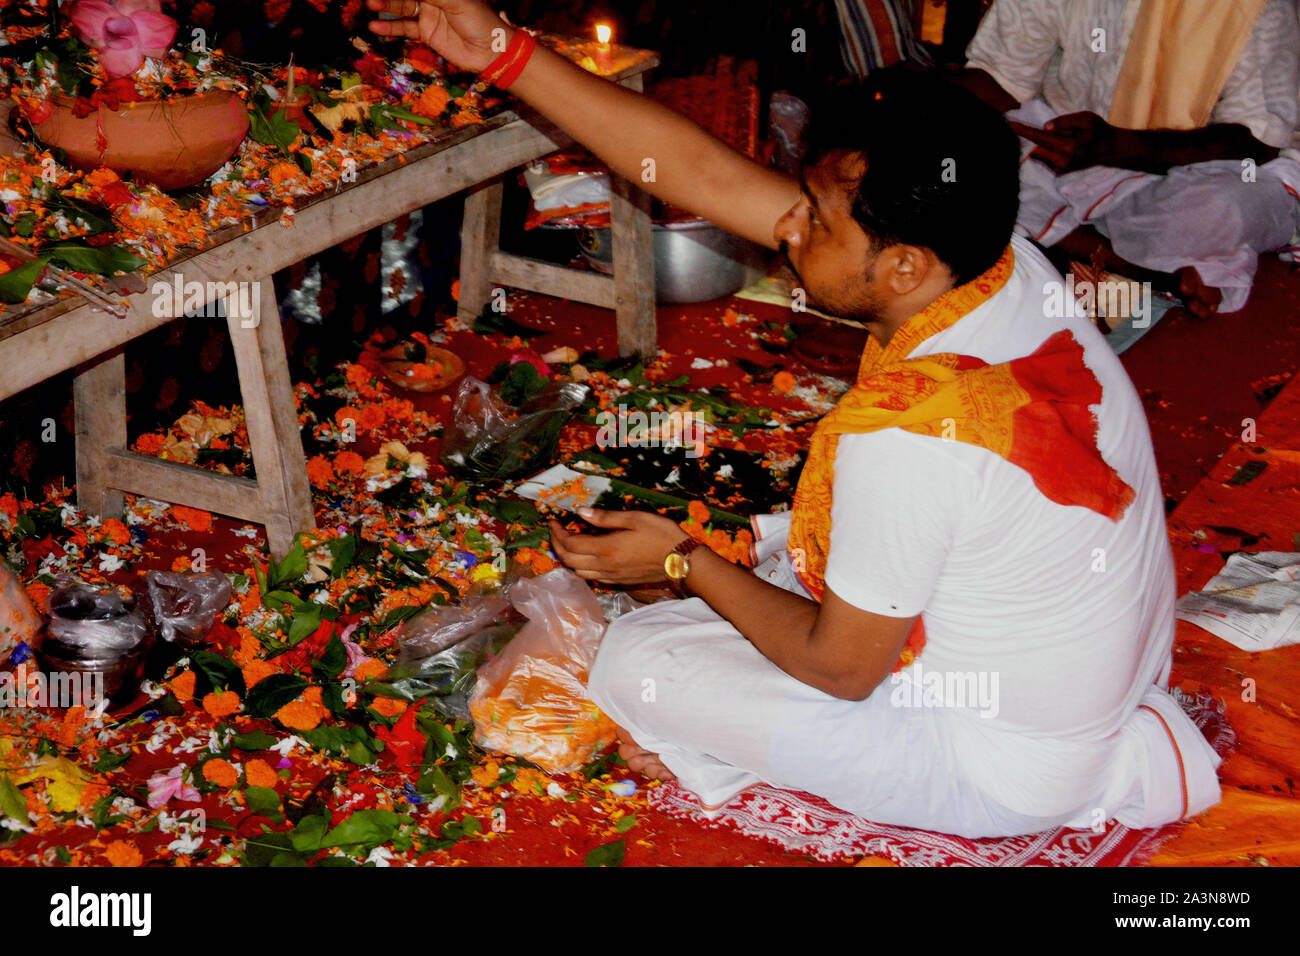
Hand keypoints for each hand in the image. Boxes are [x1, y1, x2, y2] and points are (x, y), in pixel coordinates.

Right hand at [366, 0, 508, 72]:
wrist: (490, 53)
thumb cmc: (479, 21)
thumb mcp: (455, 1)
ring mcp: (428, 14)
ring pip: (401, 7)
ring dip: (386, 6)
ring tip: (370, 5)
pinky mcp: (426, 33)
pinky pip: (404, 28)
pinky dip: (390, 28)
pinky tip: (376, 27)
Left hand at [548, 508, 689, 585]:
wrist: (680, 561)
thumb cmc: (660, 535)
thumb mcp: (634, 518)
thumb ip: (605, 518)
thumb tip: (580, 512)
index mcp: (606, 549)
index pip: (570, 544)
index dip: (557, 533)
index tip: (554, 522)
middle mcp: (605, 566)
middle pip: (569, 561)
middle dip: (558, 546)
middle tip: (557, 531)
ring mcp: (611, 576)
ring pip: (578, 572)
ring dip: (568, 559)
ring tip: (568, 543)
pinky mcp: (618, 581)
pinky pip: (592, 577)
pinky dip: (581, 567)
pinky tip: (586, 556)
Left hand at [1009, 111, 1116, 173]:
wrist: (1109, 149)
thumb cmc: (1098, 130)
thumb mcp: (1085, 118)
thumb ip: (1065, 121)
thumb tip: (1046, 127)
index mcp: (1069, 146)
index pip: (1041, 137)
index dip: (1025, 131)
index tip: (1010, 124)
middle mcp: (1063, 160)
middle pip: (1036, 148)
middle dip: (1025, 137)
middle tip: (1014, 126)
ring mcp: (1061, 168)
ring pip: (1039, 155)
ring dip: (1034, 145)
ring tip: (1040, 134)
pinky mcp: (1060, 172)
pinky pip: (1044, 160)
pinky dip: (1042, 151)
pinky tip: (1049, 144)